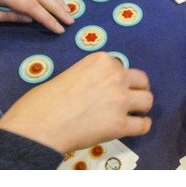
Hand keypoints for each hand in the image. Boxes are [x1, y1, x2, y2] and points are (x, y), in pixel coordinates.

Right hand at [0, 52, 153, 153]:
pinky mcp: (119, 124)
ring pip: (147, 100)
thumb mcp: (73, 72)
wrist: (38, 125)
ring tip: (135, 114)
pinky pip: (143, 125)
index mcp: (101, 60)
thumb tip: (103, 88)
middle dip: (137, 90)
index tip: (112, 89)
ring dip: (141, 107)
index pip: (121, 67)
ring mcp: (119, 100)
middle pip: (142, 80)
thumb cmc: (45, 100)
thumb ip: (93, 76)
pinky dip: (143, 126)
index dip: (118, 80)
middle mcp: (115, 75)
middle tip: (130, 100)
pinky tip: (138, 126)